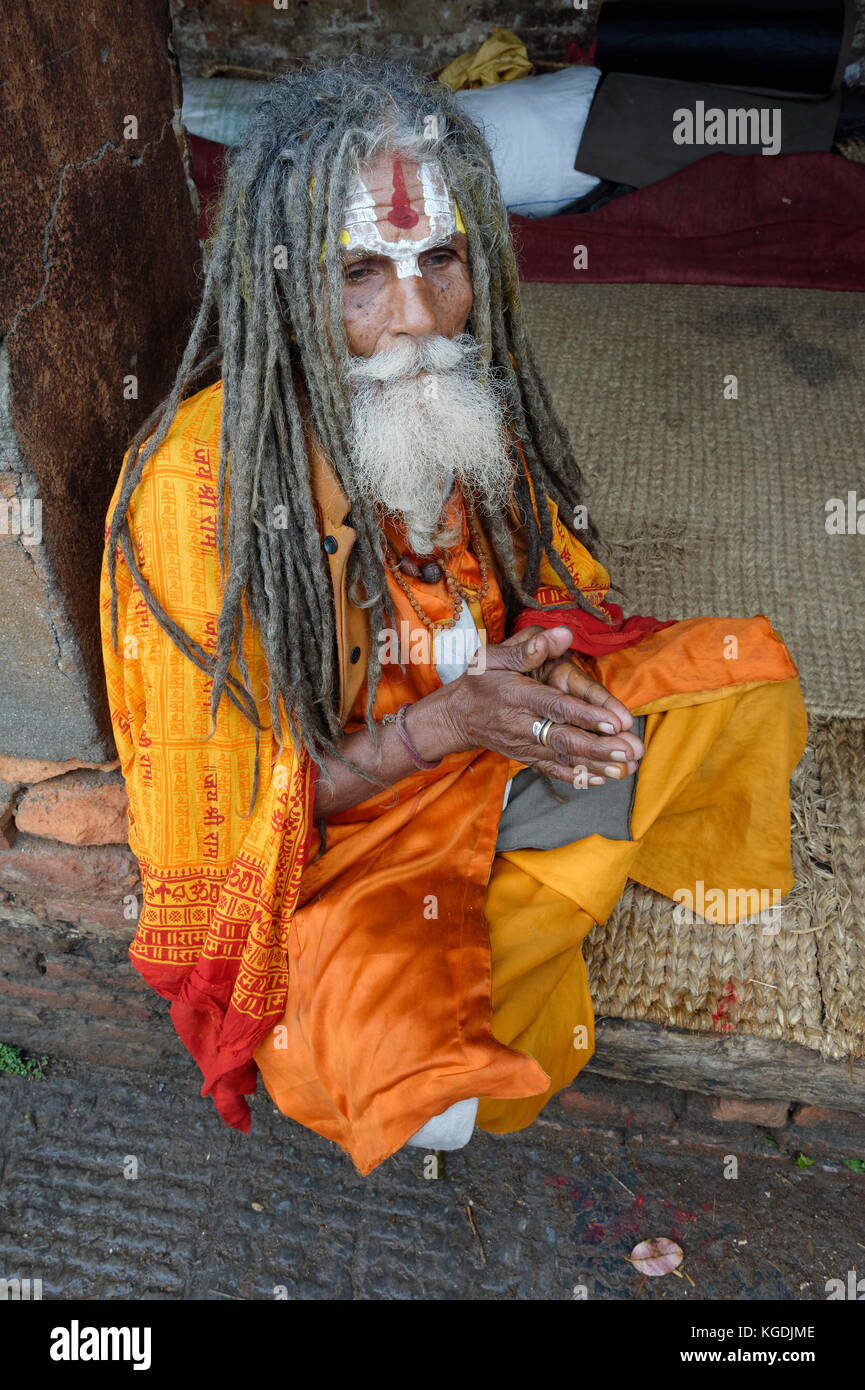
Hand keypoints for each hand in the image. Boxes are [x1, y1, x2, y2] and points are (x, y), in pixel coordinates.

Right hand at [428, 625, 645, 785]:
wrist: (456, 717)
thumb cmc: (479, 682)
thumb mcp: (495, 657)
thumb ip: (530, 647)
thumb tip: (563, 633)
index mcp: (518, 696)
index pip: (556, 707)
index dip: (585, 715)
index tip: (614, 721)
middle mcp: (523, 725)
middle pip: (565, 738)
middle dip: (599, 747)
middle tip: (630, 749)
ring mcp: (525, 745)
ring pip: (563, 757)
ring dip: (597, 764)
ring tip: (626, 767)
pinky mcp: (527, 758)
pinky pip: (554, 770)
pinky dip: (579, 777)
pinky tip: (604, 779)